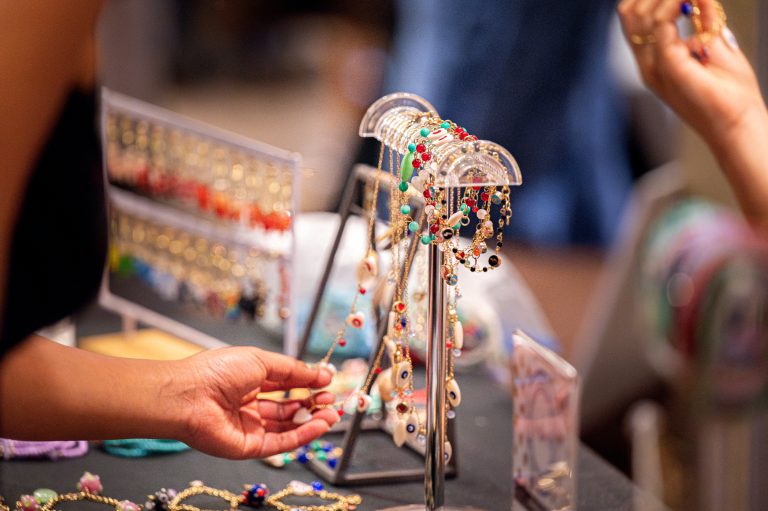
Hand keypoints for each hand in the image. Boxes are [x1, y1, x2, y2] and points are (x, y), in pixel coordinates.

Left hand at [174, 347, 337, 458]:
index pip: (284, 384)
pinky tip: (319, 425)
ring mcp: (250, 427)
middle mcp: (250, 405)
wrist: (188, 397)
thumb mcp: (261, 361)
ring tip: (332, 413)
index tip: (328, 381)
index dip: (306, 383)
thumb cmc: (217, 372)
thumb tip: (320, 373)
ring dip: (312, 421)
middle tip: (332, 400)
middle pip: (288, 408)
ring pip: (287, 427)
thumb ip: (293, 370)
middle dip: (312, 403)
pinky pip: (281, 442)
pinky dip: (303, 435)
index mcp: (249, 381)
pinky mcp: (249, 447)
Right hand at [617, 0, 765, 144]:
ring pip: (640, 14)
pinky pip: (661, 23)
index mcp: (655, 61)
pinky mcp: (667, 64)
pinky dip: (677, 2)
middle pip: (630, 13)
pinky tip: (698, 0)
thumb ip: (705, 25)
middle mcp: (649, 63)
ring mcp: (654, 65)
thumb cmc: (729, 96)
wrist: (736, 123)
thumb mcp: (716, 49)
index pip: (634, 19)